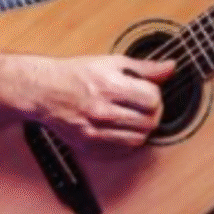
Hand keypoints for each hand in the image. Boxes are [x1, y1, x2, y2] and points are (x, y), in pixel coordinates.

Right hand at [24, 53, 175, 154]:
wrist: (44, 91)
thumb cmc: (75, 74)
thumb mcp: (110, 62)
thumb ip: (143, 67)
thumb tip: (170, 67)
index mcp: (109, 86)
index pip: (152, 99)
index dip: (155, 94)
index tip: (148, 92)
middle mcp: (102, 111)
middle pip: (149, 122)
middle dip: (152, 113)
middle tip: (143, 105)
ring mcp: (96, 132)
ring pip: (139, 139)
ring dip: (141, 128)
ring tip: (133, 116)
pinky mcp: (90, 146)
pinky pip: (122, 151)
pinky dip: (127, 141)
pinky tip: (121, 128)